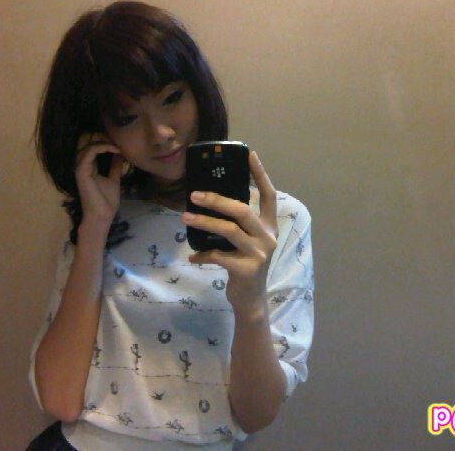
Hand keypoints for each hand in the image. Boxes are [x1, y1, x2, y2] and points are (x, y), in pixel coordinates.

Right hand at [75, 132, 125, 226]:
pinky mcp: (81, 171)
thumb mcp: (114, 179)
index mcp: (88, 165)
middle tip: (118, 139)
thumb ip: (115, 166)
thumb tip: (120, 153)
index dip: (104, 138)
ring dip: (105, 141)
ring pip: (87, 143)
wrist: (102, 216)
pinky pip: (89, 152)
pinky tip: (115, 149)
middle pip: (85, 140)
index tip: (120, 141)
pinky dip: (103, 147)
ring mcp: (80, 167)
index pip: (90, 144)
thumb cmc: (106, 201)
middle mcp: (81, 164)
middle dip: (102, 136)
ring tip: (119, 145)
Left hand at [182, 151, 278, 313]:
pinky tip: (192, 257)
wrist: (251, 300)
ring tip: (184, 217)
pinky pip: (218, 255)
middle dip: (217, 200)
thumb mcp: (248, 242)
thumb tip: (211, 200)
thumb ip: (239, 224)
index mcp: (269, 226)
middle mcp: (267, 237)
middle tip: (195, 194)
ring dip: (204, 222)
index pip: (268, 195)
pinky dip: (202, 255)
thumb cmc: (245, 265)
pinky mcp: (246, 269)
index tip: (250, 154)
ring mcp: (258, 253)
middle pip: (242, 210)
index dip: (260, 174)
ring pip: (229, 230)